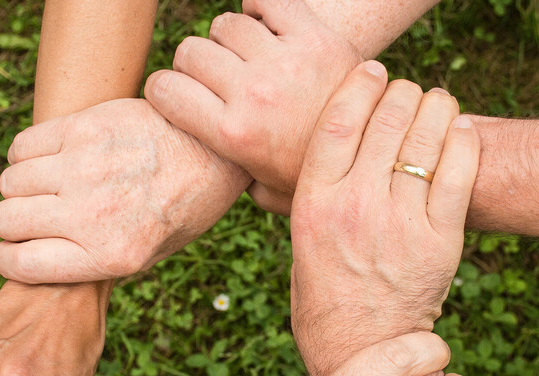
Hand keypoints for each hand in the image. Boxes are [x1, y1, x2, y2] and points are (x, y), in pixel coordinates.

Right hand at [0, 98, 251, 283]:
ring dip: (22, 188)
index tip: (15, 251)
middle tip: (37, 217)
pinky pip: (22, 146)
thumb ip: (97, 263)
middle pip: (7, 220)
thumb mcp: (151, 254)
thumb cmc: (184, 207)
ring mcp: (85, 168)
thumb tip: (40, 262)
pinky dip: (26, 156)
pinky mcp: (84, 128)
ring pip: (10, 182)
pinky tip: (52, 159)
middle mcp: (93, 214)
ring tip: (49, 186)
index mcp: (111, 255)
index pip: (19, 264)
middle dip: (14, 224)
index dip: (9, 259)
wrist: (214, 151)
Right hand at [145, 0, 361, 213]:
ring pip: (225, 24)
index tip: (174, 94)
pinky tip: (265, 26)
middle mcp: (253, 94)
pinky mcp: (315, 37)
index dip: (162, 89)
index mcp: (233, 135)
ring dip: (228, 39)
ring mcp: (284, 62)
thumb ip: (231, 179)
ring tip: (245, 57)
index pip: (164, 89)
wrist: (376, 154)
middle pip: (191, 52)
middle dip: (193, 65)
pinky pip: (267, 0)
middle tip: (214, 79)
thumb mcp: (265, 193)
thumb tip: (207, 170)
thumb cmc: (313, 176)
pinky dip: (259, 7)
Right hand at [289, 62, 479, 375]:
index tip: (372, 71)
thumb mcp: (298, 241)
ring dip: (435, 107)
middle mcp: (354, 207)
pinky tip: (459, 129)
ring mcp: (400, 223)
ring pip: (426, 137)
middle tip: (406, 92)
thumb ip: (300, 196)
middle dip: (400, 92)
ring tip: (435, 103)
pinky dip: (463, 140)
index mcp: (313, 203)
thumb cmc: (322, 293)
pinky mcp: (439, 240)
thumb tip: (299, 155)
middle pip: (386, 119)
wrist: (359, 347)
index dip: (359, 84)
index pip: (338, 120)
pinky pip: (459, 171)